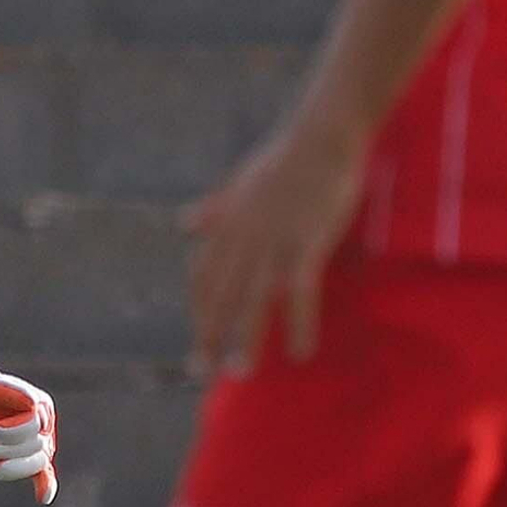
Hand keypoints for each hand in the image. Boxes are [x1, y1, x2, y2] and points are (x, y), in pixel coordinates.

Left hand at [0, 376, 57, 505]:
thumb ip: (14, 391)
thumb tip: (34, 404)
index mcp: (40, 404)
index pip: (34, 426)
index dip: (14, 432)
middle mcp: (45, 425)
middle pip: (35, 446)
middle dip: (9, 451)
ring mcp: (40, 443)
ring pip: (37, 463)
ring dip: (16, 468)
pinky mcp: (29, 458)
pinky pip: (43, 474)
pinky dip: (45, 486)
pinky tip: (43, 498)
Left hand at [186, 109, 365, 375]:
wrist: (322, 133)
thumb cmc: (287, 158)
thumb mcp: (241, 184)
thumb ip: (214, 209)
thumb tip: (184, 225)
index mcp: (227, 223)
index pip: (202, 276)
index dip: (200, 312)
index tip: (201, 342)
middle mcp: (243, 235)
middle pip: (219, 293)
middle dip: (209, 335)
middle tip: (203, 373)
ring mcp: (274, 239)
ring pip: (253, 298)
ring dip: (246, 338)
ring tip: (242, 373)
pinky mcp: (308, 240)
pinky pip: (299, 291)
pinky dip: (298, 324)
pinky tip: (299, 352)